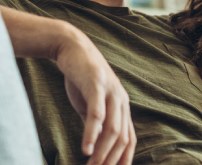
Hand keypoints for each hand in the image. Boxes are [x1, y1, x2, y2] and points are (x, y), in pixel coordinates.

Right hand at [55, 24, 136, 164]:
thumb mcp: (90, 103)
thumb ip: (95, 122)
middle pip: (122, 137)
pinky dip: (92, 133)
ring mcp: (110, 92)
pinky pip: (97, 113)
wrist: (71, 47)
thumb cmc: (81, 78)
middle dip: (111, 160)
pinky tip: (86, 148)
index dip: (124, 159)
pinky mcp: (96, 85)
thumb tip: (94, 145)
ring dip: (102, 151)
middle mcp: (121, 100)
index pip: (129, 138)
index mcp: (122, 106)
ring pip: (112, 129)